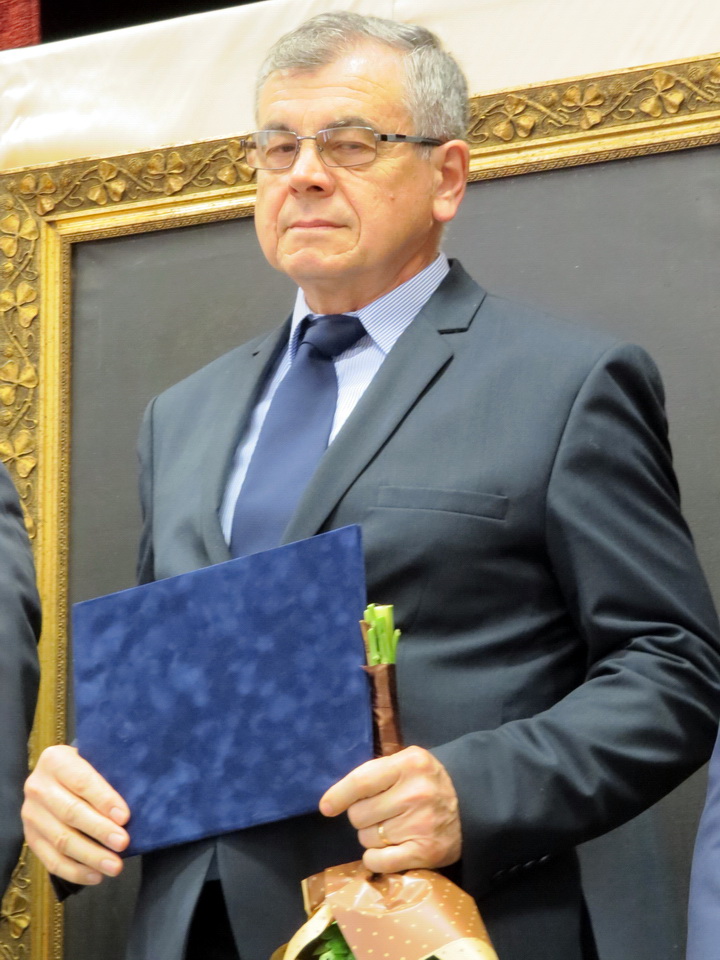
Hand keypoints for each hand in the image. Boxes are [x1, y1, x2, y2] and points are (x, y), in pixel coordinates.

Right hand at [22, 745, 129, 884]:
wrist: (54, 774)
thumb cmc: (84, 766)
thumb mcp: (94, 758)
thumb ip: (108, 774)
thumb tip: (140, 800)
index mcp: (55, 760)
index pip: (82, 781)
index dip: (104, 800)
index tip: (125, 817)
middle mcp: (37, 786)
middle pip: (70, 812)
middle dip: (100, 830)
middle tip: (123, 843)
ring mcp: (30, 814)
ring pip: (61, 840)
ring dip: (90, 856)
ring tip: (114, 866)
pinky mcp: (30, 838)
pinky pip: (50, 860)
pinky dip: (74, 871)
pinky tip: (95, 876)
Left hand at [319, 745, 460, 872]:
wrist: (470, 803)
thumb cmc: (426, 781)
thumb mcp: (406, 762)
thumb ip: (375, 773)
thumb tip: (332, 799)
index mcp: (409, 764)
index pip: (361, 781)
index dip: (338, 795)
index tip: (326, 807)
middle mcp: (415, 793)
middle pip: (359, 814)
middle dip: (362, 816)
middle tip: (380, 812)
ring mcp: (421, 824)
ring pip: (367, 839)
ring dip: (371, 836)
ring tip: (392, 827)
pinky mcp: (425, 852)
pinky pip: (379, 861)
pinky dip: (375, 858)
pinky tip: (387, 849)